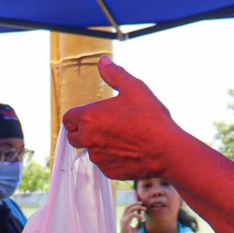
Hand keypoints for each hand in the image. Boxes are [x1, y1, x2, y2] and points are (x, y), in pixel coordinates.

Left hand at [62, 57, 186, 179]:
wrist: (166, 150)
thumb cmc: (150, 118)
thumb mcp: (134, 88)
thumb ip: (115, 74)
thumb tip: (103, 61)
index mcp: (89, 118)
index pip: (67, 119)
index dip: (77, 116)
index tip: (91, 114)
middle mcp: (88, 139)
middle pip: (73, 137)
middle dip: (83, 131)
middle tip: (104, 125)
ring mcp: (97, 157)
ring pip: (89, 151)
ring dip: (98, 144)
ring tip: (121, 137)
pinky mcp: (108, 171)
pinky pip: (103, 163)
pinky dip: (111, 157)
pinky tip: (128, 150)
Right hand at [119, 202, 145, 232]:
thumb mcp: (137, 229)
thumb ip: (139, 224)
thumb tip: (144, 220)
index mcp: (125, 218)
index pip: (128, 208)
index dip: (134, 205)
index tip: (141, 204)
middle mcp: (123, 218)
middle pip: (128, 206)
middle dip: (135, 203)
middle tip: (142, 203)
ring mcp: (123, 219)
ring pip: (130, 209)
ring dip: (138, 207)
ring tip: (144, 209)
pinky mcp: (125, 222)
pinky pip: (132, 215)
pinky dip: (138, 215)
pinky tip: (143, 219)